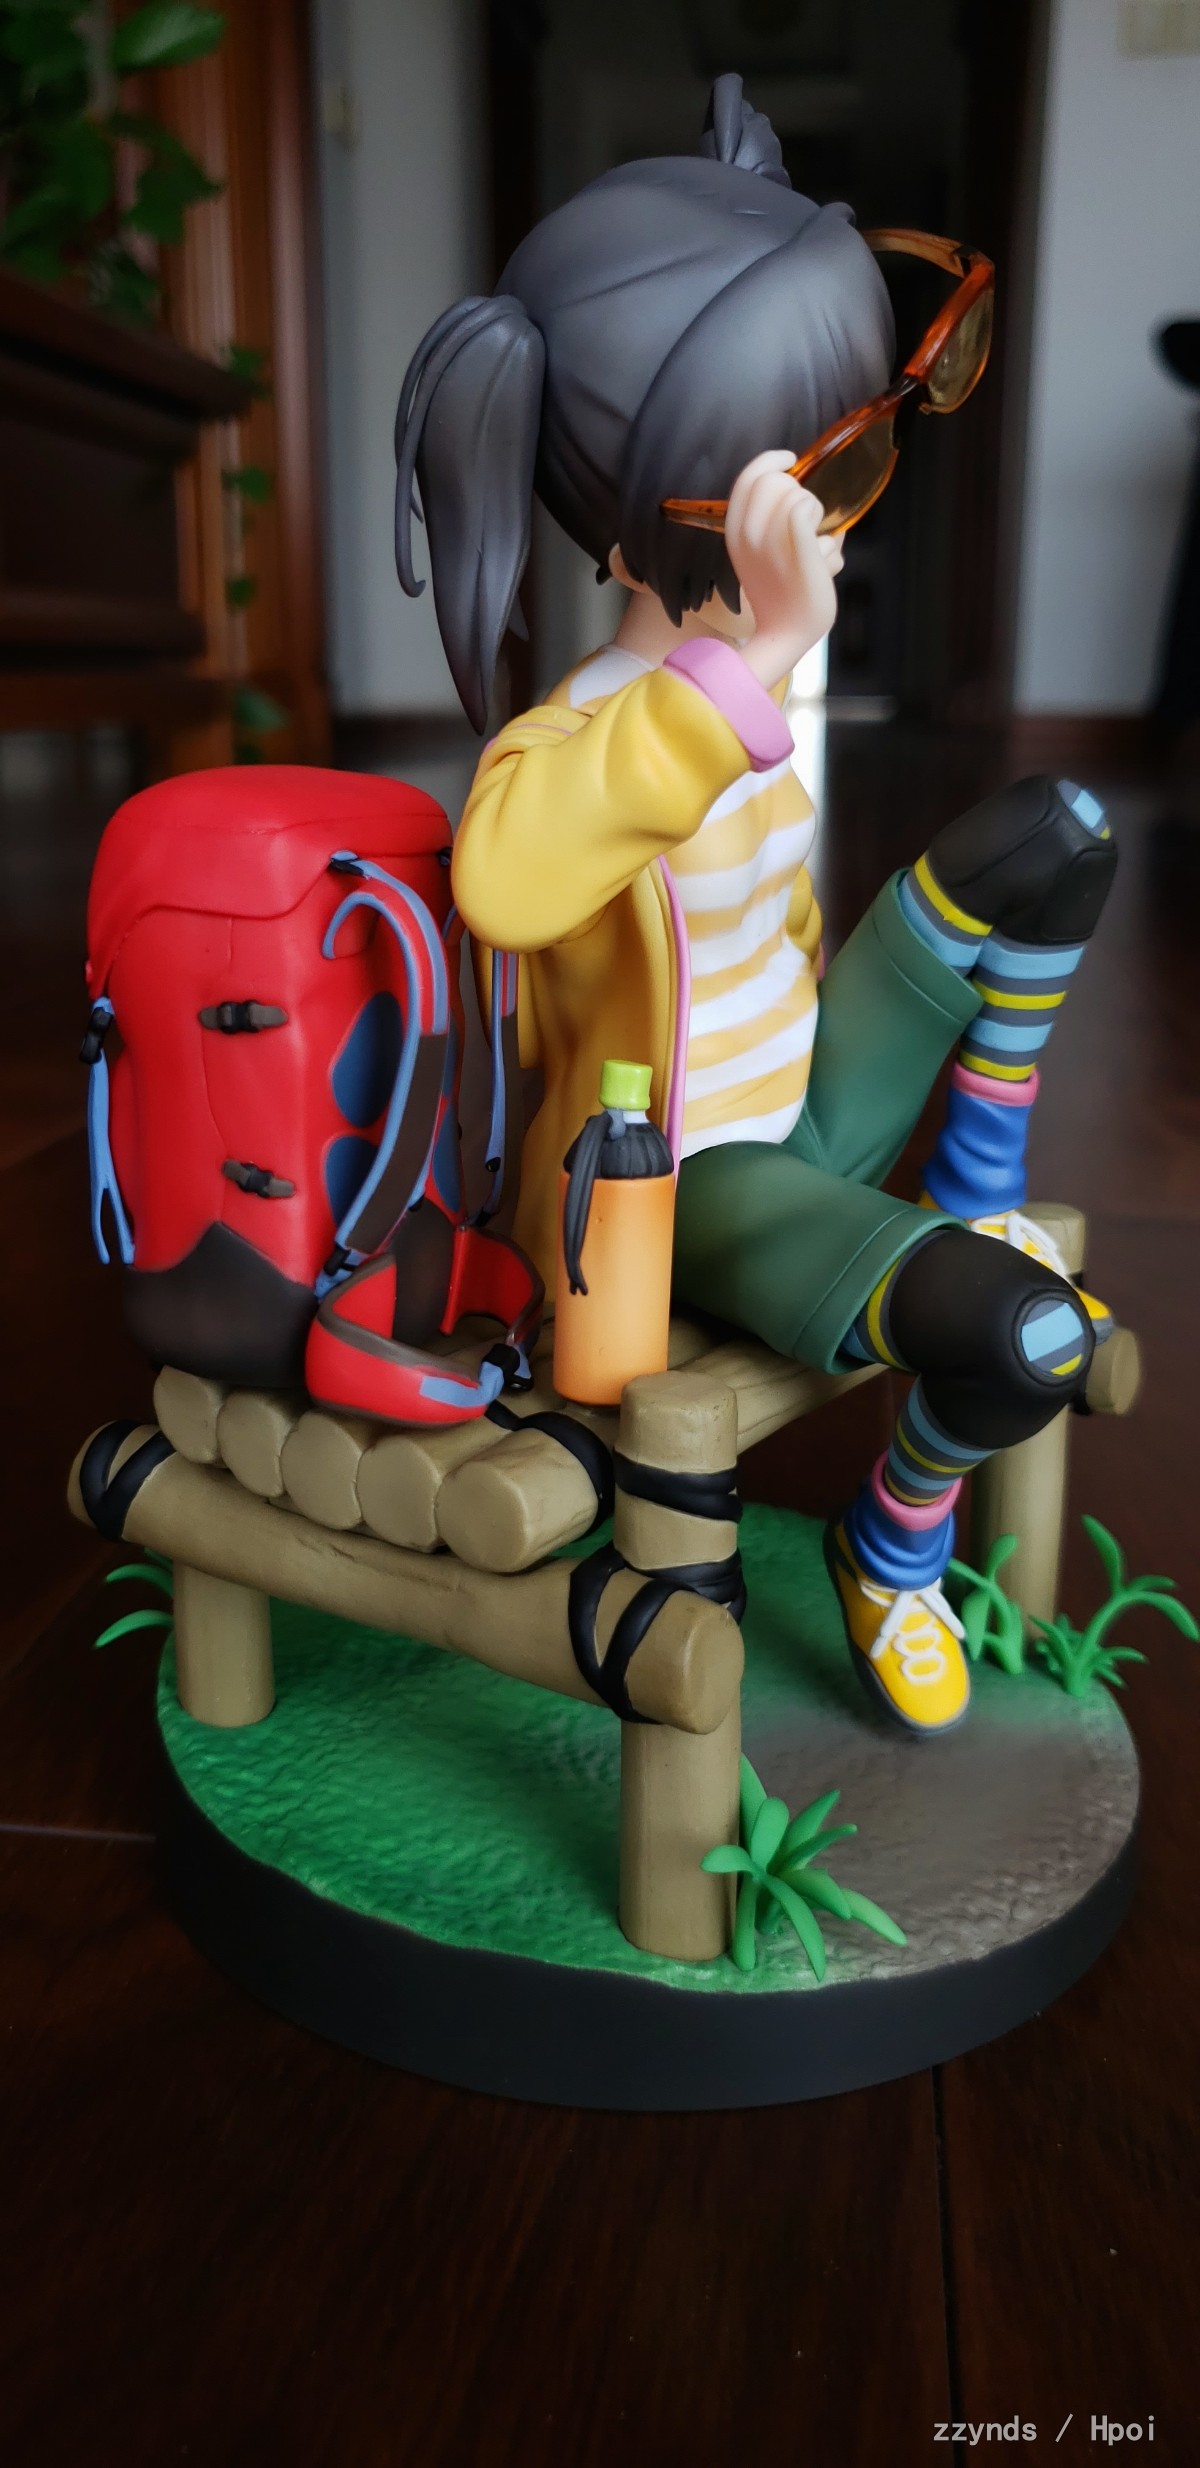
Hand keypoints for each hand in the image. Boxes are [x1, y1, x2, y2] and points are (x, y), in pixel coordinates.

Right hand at [723, 450, 844, 690]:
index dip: (772, 461)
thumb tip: (813, 502)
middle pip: (777, 480)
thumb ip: (776, 525)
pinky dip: (823, 529)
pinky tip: (823, 555)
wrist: (784, 636)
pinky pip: (806, 509)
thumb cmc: (781, 597)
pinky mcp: (795, 547)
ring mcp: (769, 540)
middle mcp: (747, 531)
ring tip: (815, 552)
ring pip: (800, 495)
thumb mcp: (763, 555)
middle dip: (800, 495)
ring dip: (818, 519)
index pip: (749, 476)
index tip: (791, 461)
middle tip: (808, 528)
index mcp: (735, 530)